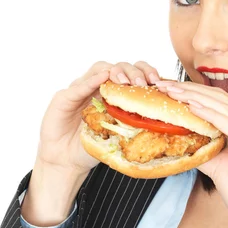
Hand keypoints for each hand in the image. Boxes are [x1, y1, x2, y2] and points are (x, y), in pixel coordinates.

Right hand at [36, 61, 161, 175]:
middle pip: (119, 67)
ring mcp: (80, 89)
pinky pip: (79, 86)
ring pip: (100, 69)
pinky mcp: (64, 98)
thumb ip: (134, 126)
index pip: (132, 73)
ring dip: (115, 72)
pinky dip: (91, 81)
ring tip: (125, 81)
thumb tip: (164, 125)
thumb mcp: (118, 137)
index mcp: (113, 94)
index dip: (146, 73)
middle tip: (144, 83)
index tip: (159, 82)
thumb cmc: (92, 146)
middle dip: (134, 71)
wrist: (66, 161)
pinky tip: (102, 79)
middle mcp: (98, 87)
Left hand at [155, 79, 227, 227]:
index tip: (169, 87)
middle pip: (224, 100)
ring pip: (227, 110)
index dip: (195, 91)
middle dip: (192, 91)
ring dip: (198, 99)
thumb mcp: (220, 165)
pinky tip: (193, 109)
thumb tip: (180, 138)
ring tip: (174, 93)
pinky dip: (213, 117)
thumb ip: (205, 147)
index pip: (223, 101)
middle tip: (164, 85)